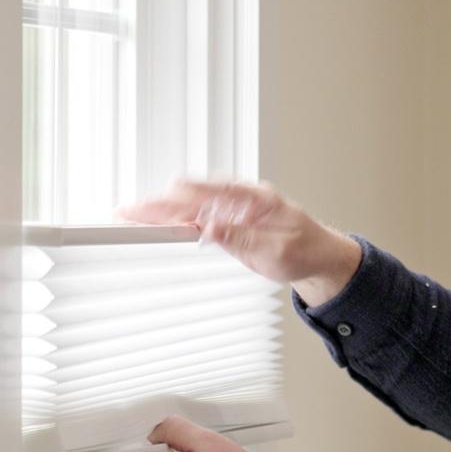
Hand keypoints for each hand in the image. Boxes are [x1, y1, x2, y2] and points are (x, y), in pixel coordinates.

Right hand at [118, 179, 361, 306]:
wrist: (320, 258)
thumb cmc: (305, 251)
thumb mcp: (276, 250)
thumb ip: (240, 238)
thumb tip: (208, 229)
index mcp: (255, 198)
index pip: (210, 193)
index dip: (179, 197)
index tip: (156, 200)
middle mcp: (241, 200)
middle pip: (192, 197)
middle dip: (160, 204)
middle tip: (130, 210)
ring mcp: (234, 211)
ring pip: (190, 207)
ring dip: (163, 211)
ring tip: (134, 215)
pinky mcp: (229, 224)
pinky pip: (198, 220)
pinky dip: (176, 221)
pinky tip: (158, 223)